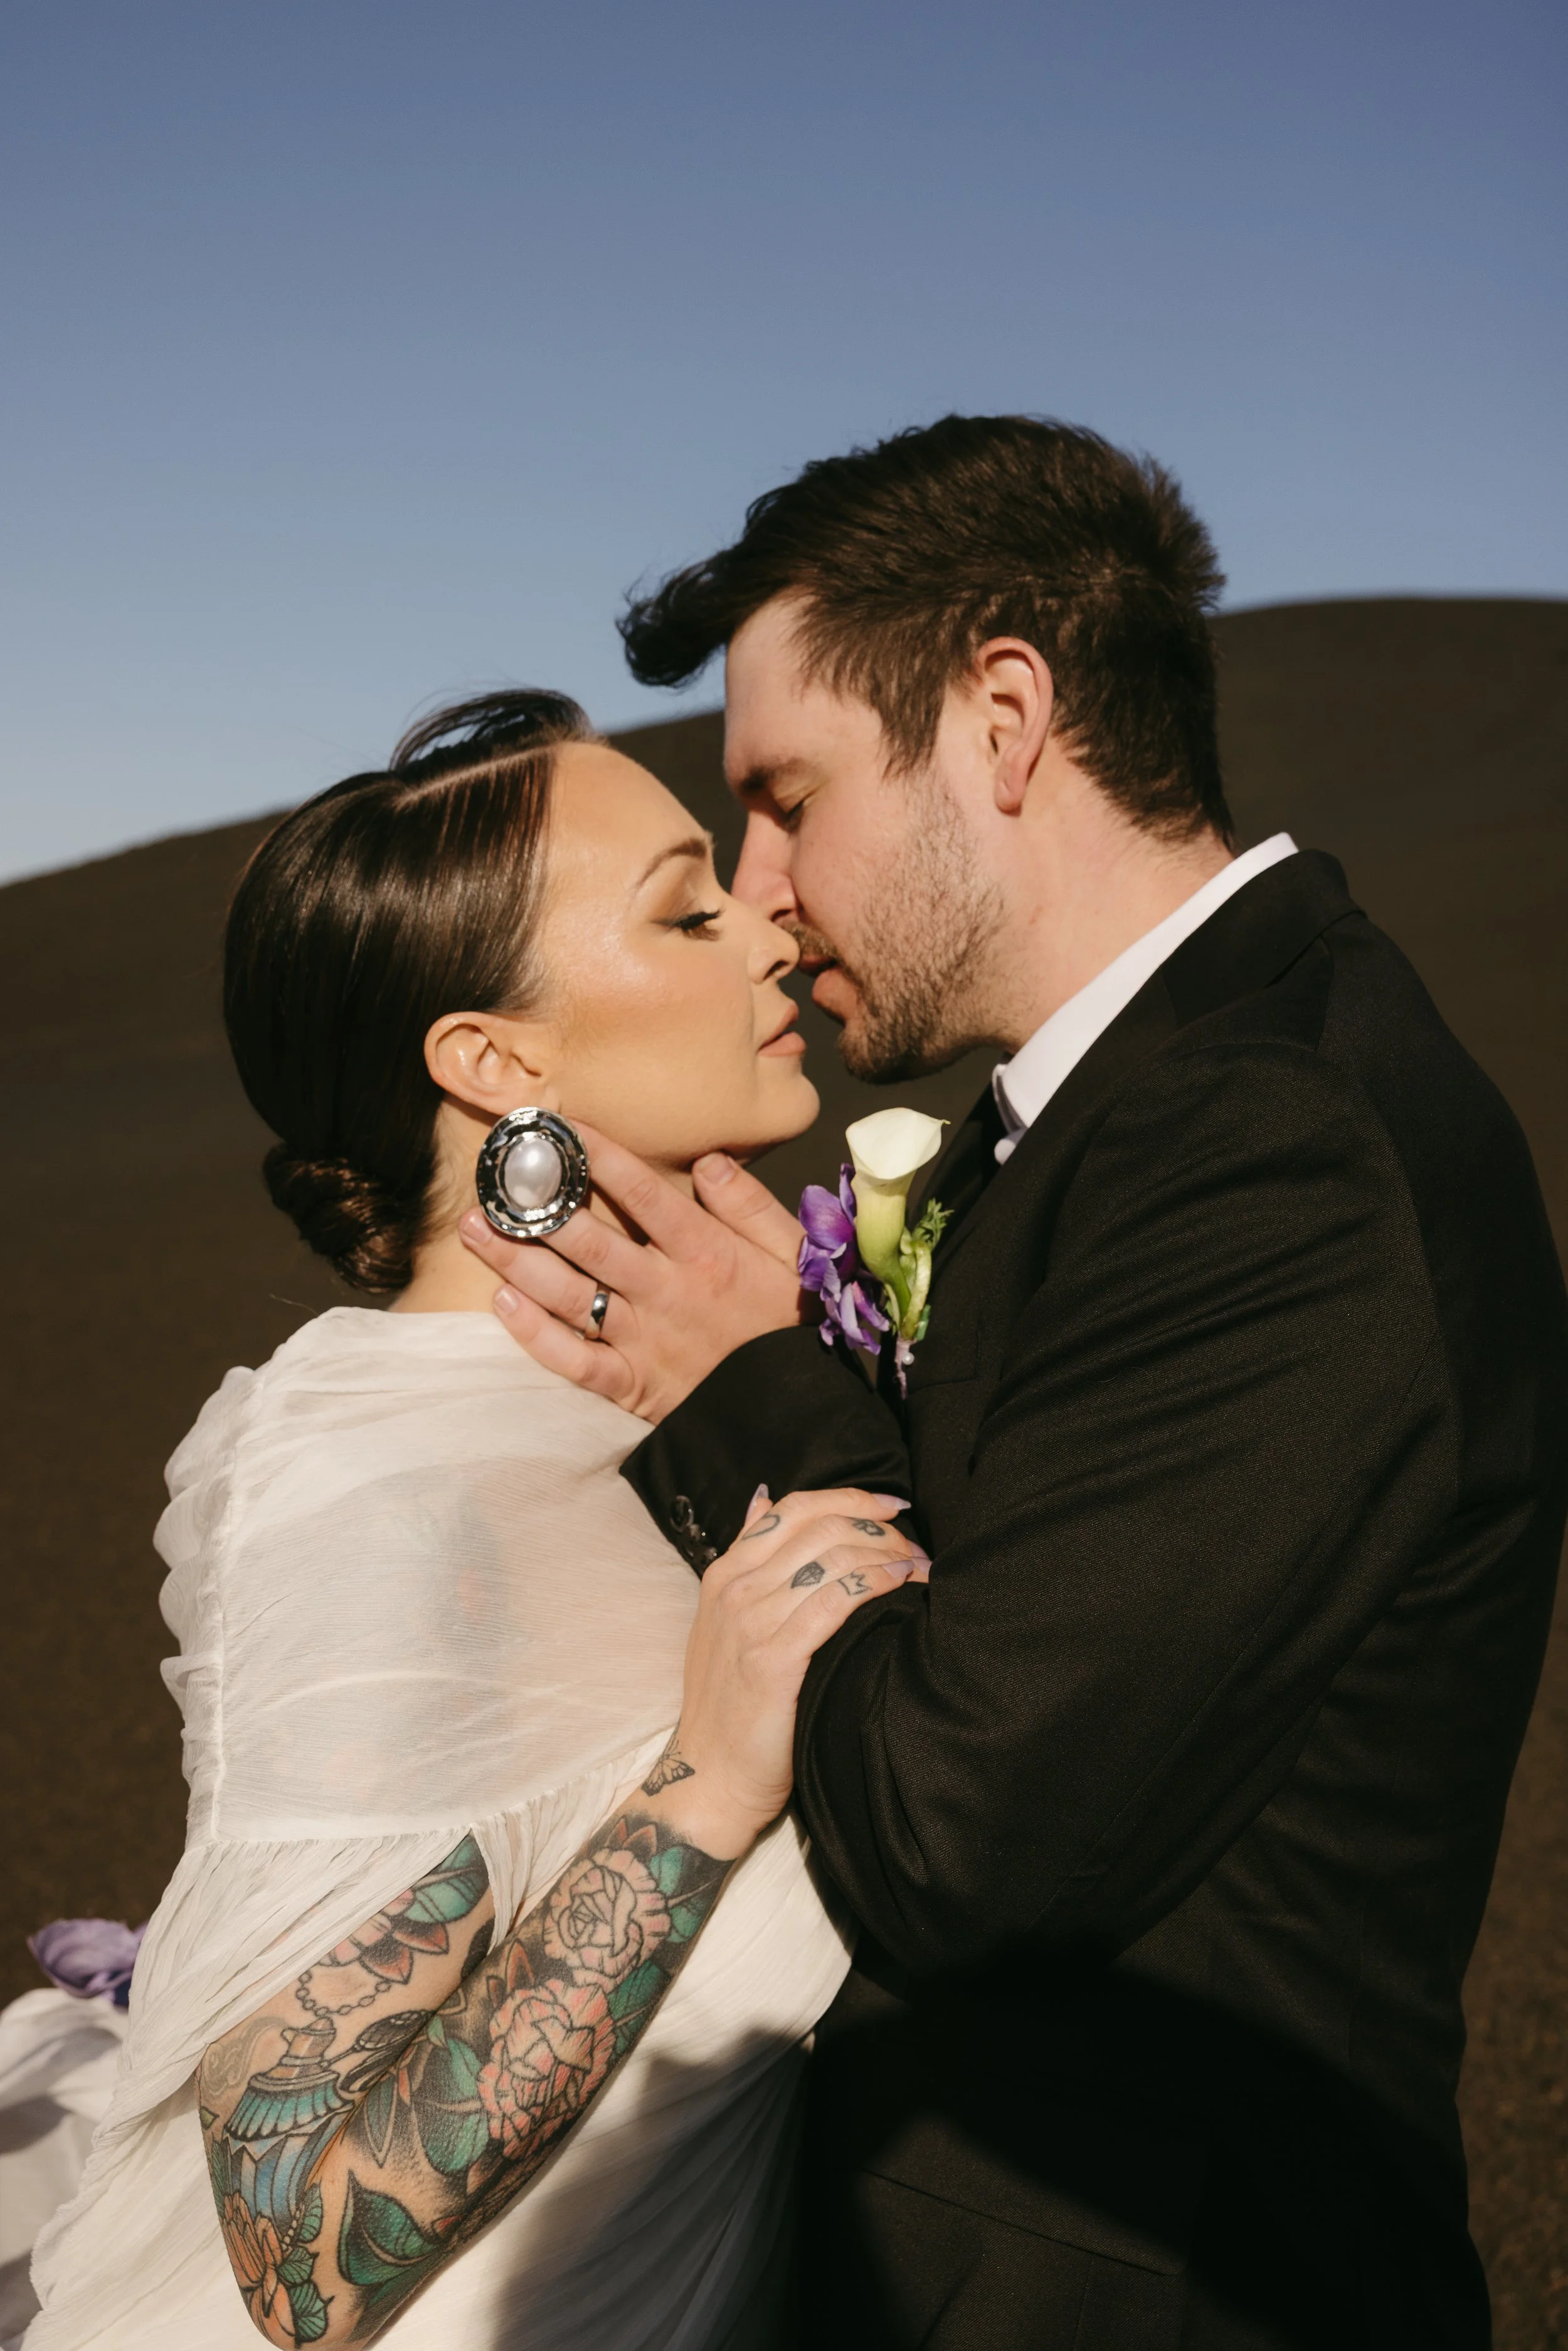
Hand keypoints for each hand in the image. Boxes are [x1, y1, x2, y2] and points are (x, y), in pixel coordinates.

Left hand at [459, 1123, 809, 1421]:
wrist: (796, 1411)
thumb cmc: (792, 1325)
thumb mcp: (793, 1255)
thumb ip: (749, 1205)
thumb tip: (707, 1160)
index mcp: (706, 1254)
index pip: (644, 1194)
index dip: (600, 1156)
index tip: (561, 1126)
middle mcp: (667, 1292)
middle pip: (590, 1242)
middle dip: (537, 1207)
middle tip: (494, 1178)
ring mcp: (644, 1341)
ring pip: (569, 1296)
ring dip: (517, 1261)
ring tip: (476, 1230)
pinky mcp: (632, 1386)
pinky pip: (574, 1360)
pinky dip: (534, 1334)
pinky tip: (502, 1303)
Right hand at [641, 1485, 927, 1857]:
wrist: (711, 1776)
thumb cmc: (731, 1702)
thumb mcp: (724, 1619)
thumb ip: (748, 1559)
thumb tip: (763, 1498)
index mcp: (724, 1573)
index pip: (793, 1508)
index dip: (849, 1497)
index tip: (890, 1505)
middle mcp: (734, 1589)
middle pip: (820, 1528)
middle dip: (877, 1529)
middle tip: (913, 1546)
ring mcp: (751, 1623)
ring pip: (832, 1559)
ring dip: (887, 1555)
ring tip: (918, 1567)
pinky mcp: (773, 1660)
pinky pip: (836, 1602)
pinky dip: (876, 1584)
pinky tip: (903, 1585)